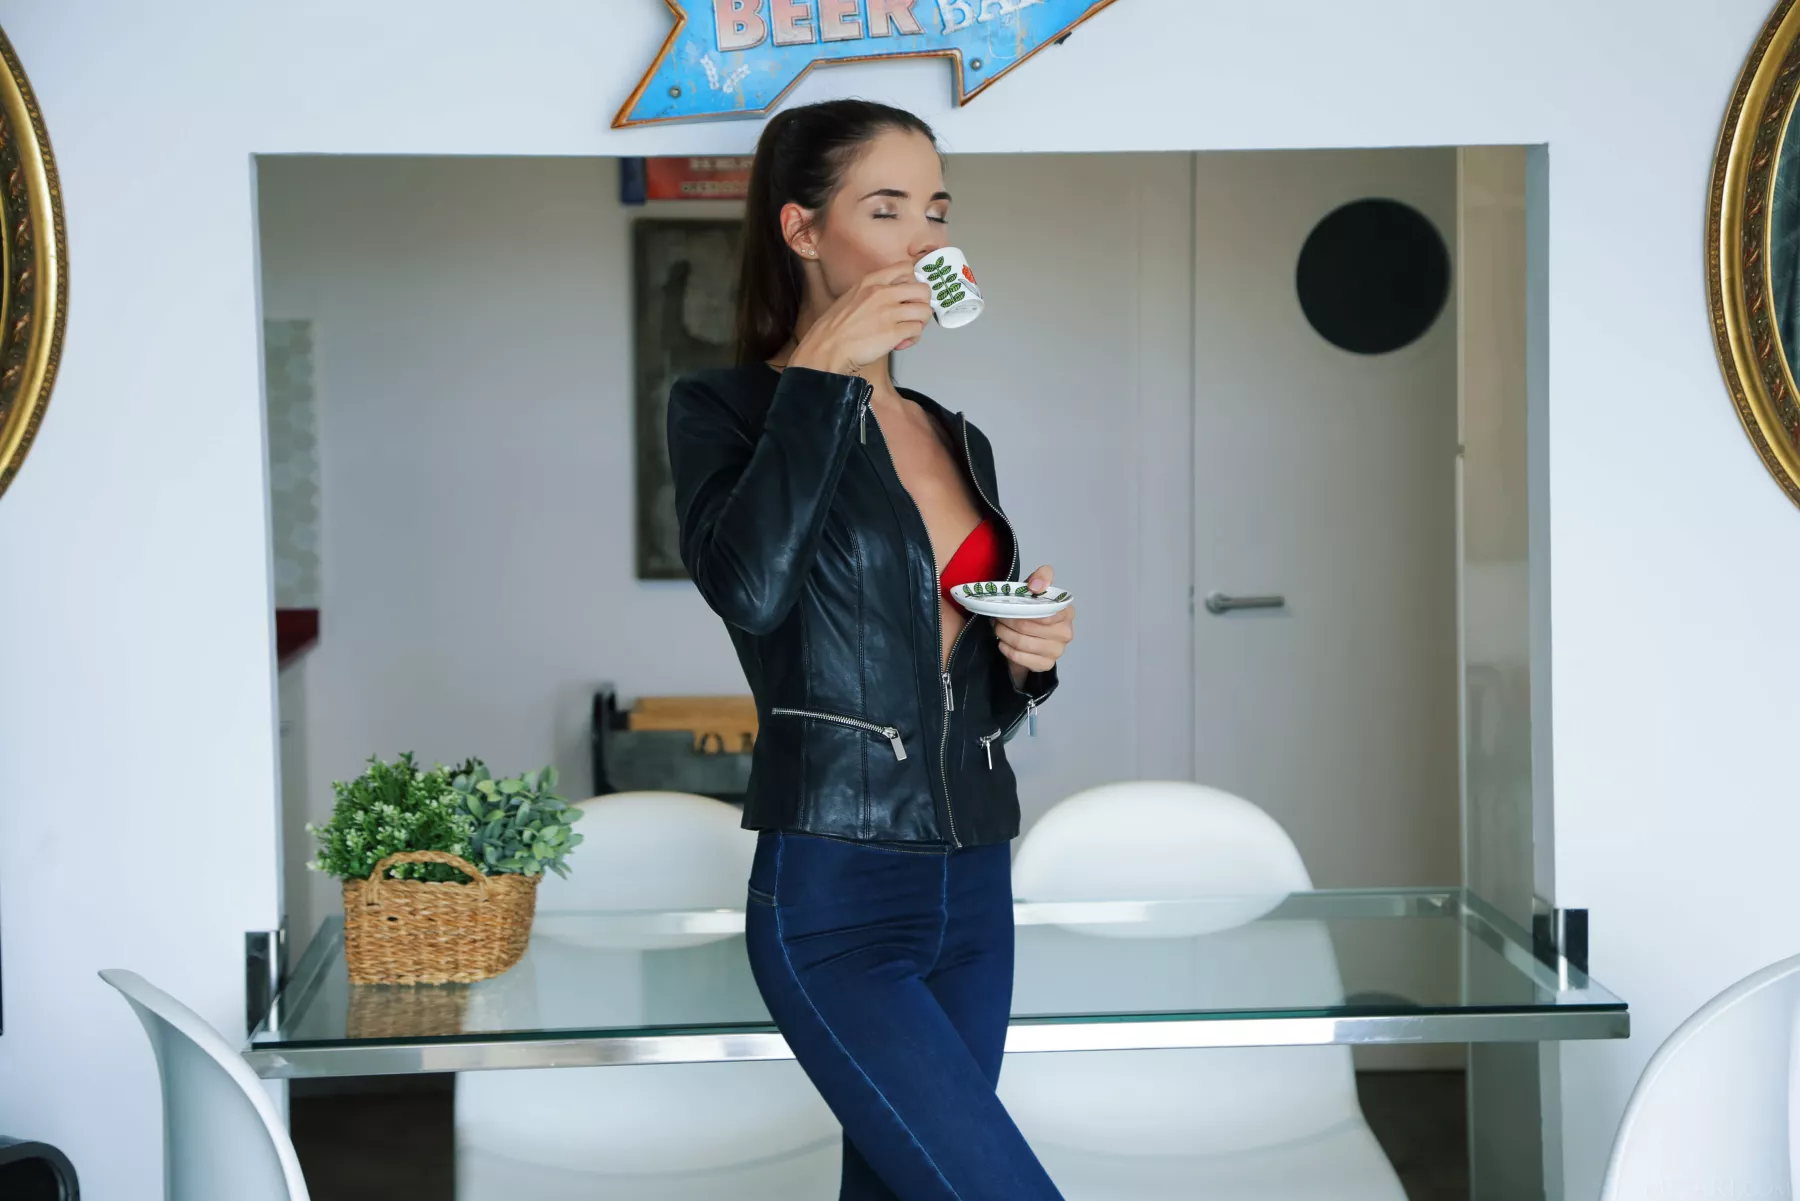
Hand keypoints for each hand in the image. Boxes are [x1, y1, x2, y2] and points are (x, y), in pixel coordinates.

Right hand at [788, 264, 931, 374]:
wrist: (826, 348)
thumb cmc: (835, 327)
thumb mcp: (851, 296)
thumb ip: (873, 292)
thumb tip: (893, 297)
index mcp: (871, 281)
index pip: (906, 268)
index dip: (912, 282)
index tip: (908, 295)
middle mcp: (883, 293)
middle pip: (923, 289)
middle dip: (922, 304)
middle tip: (912, 315)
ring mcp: (889, 313)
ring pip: (925, 311)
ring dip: (919, 323)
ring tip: (907, 332)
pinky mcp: (893, 333)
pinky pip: (917, 331)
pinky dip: (913, 339)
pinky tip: (900, 343)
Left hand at [995, 564, 1074, 680]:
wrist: (1031, 635)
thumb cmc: (1034, 608)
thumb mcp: (1037, 586)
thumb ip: (1042, 576)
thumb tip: (1035, 586)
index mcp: (1066, 612)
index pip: (1046, 612)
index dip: (1023, 610)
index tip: (1009, 606)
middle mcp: (1066, 633)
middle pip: (1028, 626)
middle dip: (1007, 621)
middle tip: (997, 617)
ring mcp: (1057, 651)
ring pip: (1022, 642)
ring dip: (1004, 634)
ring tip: (998, 628)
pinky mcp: (1046, 665)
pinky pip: (1020, 657)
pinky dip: (1006, 649)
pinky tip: (1003, 643)